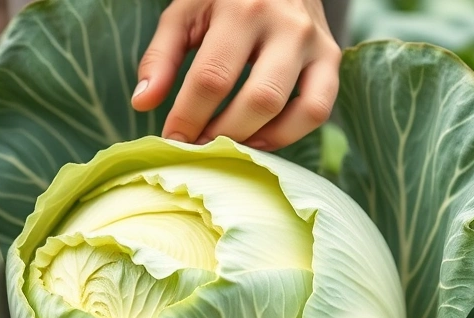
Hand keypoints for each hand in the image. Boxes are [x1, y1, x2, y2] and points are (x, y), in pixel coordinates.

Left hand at [132, 0, 341, 150]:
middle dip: (222, 134)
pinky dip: (288, 134)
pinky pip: (318, 109)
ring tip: (227, 146)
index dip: (188, 117)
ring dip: (254, 139)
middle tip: (199, 147)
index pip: (212, 78)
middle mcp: (284, 23)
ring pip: (290, 108)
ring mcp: (313, 41)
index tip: (171, 139)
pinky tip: (259, 138)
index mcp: (241, 8)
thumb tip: (142, 104)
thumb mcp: (186, 13)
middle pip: (256, 99)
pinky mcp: (330, 56)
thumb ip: (161, 56)